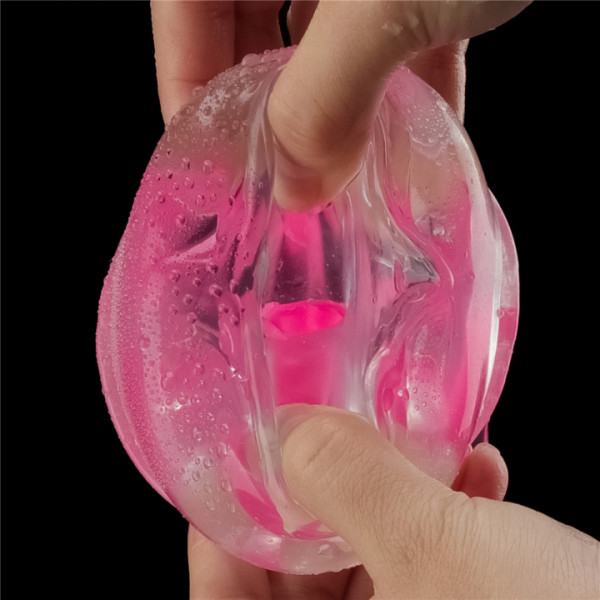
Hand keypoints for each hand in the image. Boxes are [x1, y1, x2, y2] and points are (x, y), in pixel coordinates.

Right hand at [151, 1, 529, 209]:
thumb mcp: (383, 2)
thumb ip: (325, 99)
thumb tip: (295, 186)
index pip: (186, 14)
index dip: (190, 96)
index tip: (216, 169)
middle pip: (251, 32)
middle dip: (274, 115)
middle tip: (289, 185)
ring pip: (329, 43)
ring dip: (346, 115)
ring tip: (353, 181)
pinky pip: (398, 37)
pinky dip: (407, 90)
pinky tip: (418, 143)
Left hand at [188, 405, 510, 599]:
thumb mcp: (436, 549)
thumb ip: (346, 478)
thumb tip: (289, 429)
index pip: (226, 596)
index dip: (223, 521)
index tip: (239, 454)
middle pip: (300, 574)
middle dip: (322, 495)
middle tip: (331, 436)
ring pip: (373, 563)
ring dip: (394, 496)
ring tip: (418, 445)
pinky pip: (432, 572)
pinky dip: (448, 519)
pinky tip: (481, 476)